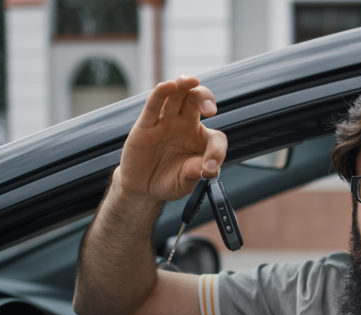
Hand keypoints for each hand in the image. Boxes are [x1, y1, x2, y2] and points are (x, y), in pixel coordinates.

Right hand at [117, 76, 227, 200]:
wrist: (143, 187)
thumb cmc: (169, 180)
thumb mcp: (185, 182)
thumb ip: (195, 173)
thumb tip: (206, 168)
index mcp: (201, 139)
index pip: (216, 137)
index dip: (217, 151)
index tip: (211, 166)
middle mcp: (185, 125)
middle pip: (196, 100)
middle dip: (205, 98)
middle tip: (210, 110)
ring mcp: (166, 122)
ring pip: (177, 96)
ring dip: (184, 85)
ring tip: (191, 81)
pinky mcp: (146, 125)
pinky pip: (154, 105)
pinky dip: (161, 93)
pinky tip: (168, 86)